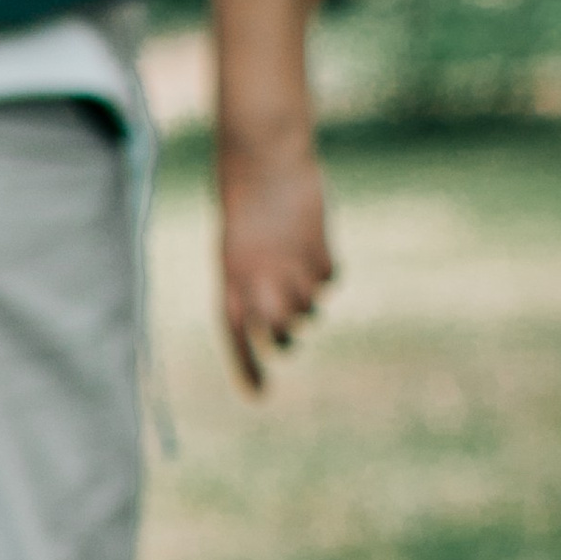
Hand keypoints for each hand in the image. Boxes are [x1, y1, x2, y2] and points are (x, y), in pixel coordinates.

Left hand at [218, 138, 334, 393]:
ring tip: (295, 266)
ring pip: (311, 307)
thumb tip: (282, 326)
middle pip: (282, 334)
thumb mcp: (240, 252)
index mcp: (230, 284)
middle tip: (289, 332)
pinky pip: (330, 276)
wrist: (262, 162)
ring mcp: (289, 269)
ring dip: (309, 296)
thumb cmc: (245, 207)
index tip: (260, 397)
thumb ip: (255, 290)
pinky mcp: (316, 251)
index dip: (248, 369)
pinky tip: (310, 240)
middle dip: (289, 337)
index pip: (238, 339)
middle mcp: (258, 284)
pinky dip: (325, 264)